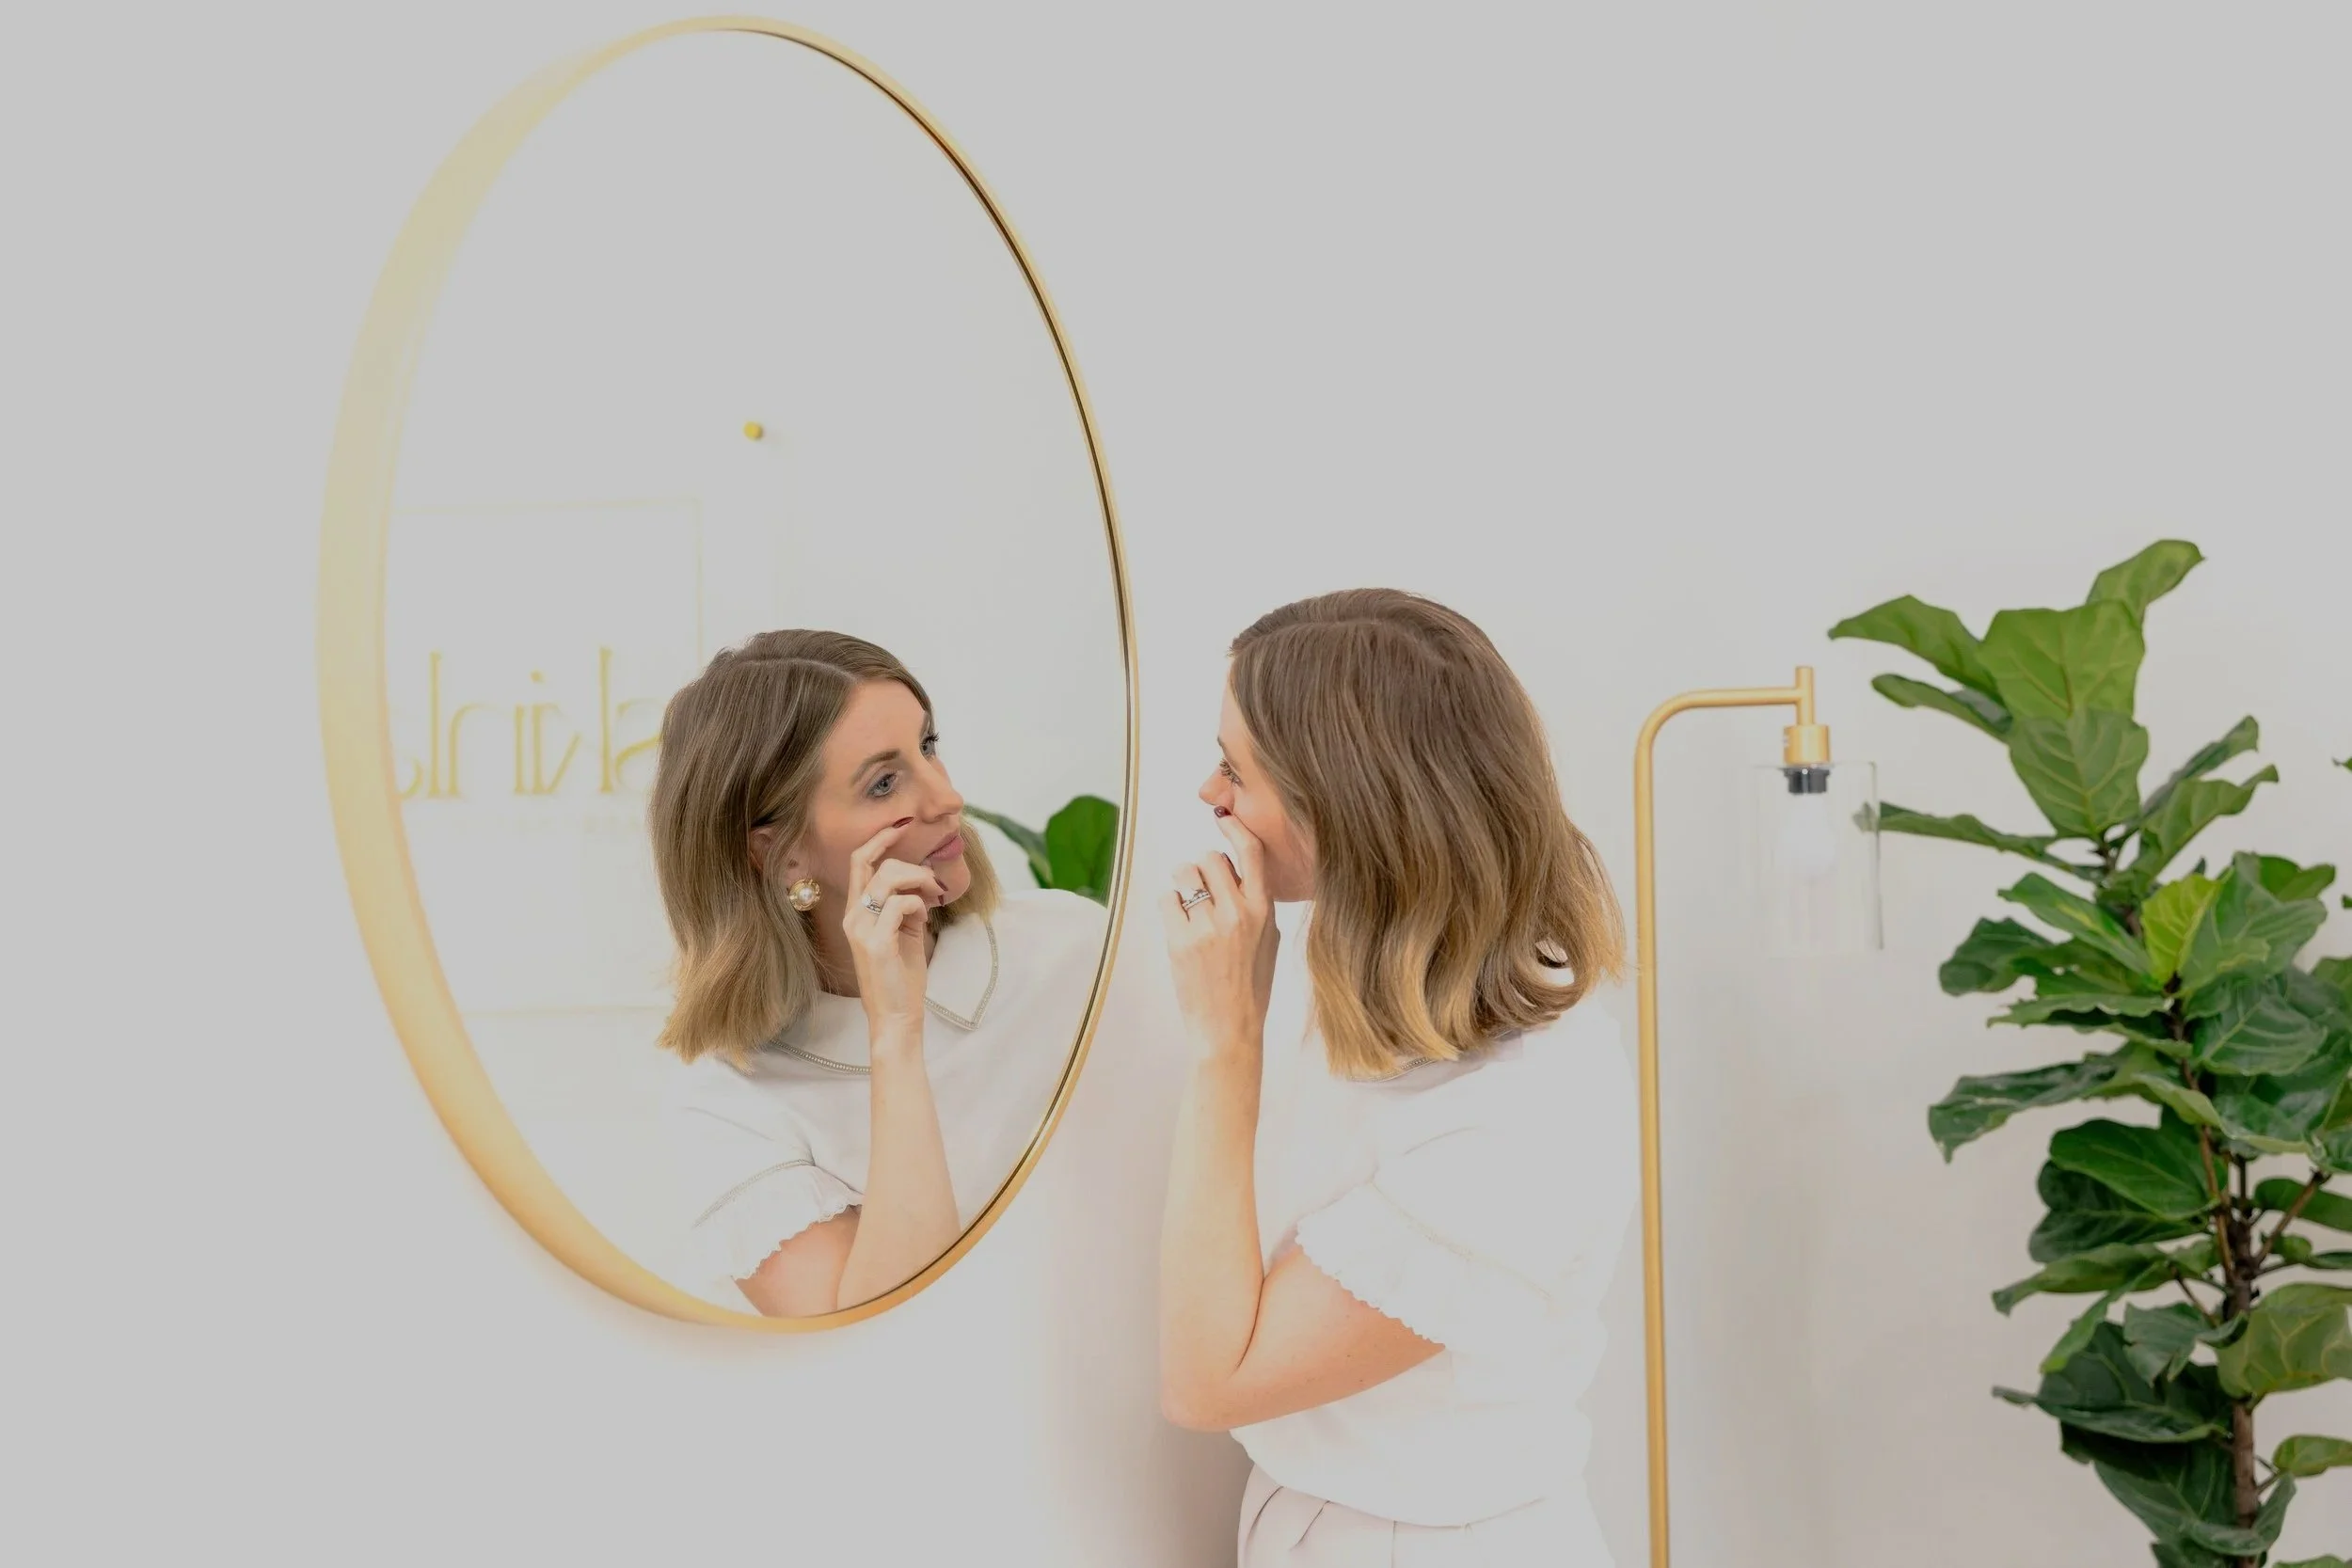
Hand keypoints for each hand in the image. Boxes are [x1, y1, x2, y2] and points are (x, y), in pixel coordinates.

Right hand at [843, 820, 946, 1047]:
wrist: (896, 1016)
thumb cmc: (901, 977)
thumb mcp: (904, 932)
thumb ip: (906, 905)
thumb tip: (923, 882)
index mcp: (856, 913)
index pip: (859, 863)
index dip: (879, 840)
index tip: (901, 826)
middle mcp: (852, 917)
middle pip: (876, 866)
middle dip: (910, 864)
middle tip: (933, 881)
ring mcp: (861, 929)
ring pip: (889, 878)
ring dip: (918, 881)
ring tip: (931, 897)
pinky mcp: (876, 942)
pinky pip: (901, 903)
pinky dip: (919, 904)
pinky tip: (925, 918)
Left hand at [1159, 811, 1279, 1060]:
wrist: (1229, 1029)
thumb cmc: (1251, 988)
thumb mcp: (1269, 942)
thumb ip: (1257, 906)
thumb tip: (1237, 875)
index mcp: (1263, 911)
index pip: (1250, 853)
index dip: (1235, 830)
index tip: (1223, 820)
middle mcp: (1236, 913)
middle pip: (1210, 859)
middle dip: (1203, 869)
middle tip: (1203, 891)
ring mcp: (1207, 926)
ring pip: (1185, 874)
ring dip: (1184, 884)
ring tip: (1190, 907)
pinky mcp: (1181, 940)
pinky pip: (1168, 899)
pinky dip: (1171, 906)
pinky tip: (1180, 925)